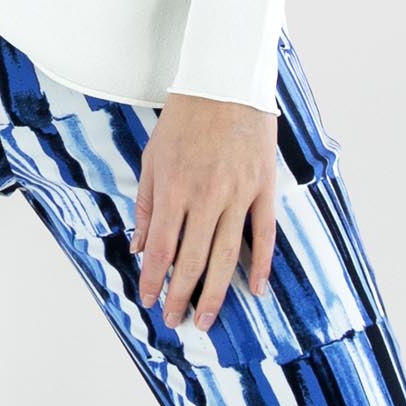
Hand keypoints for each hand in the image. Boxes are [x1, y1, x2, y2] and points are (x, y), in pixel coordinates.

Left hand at [128, 90, 277, 330]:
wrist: (226, 83)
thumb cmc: (185, 119)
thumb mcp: (152, 158)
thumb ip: (147, 205)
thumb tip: (141, 247)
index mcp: (174, 189)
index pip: (162, 249)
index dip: (154, 280)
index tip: (149, 301)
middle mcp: (206, 198)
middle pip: (192, 260)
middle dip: (181, 296)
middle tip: (175, 322)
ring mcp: (239, 195)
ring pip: (227, 255)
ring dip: (215, 292)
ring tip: (206, 319)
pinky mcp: (264, 188)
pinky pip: (264, 235)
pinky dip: (261, 265)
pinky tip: (255, 289)